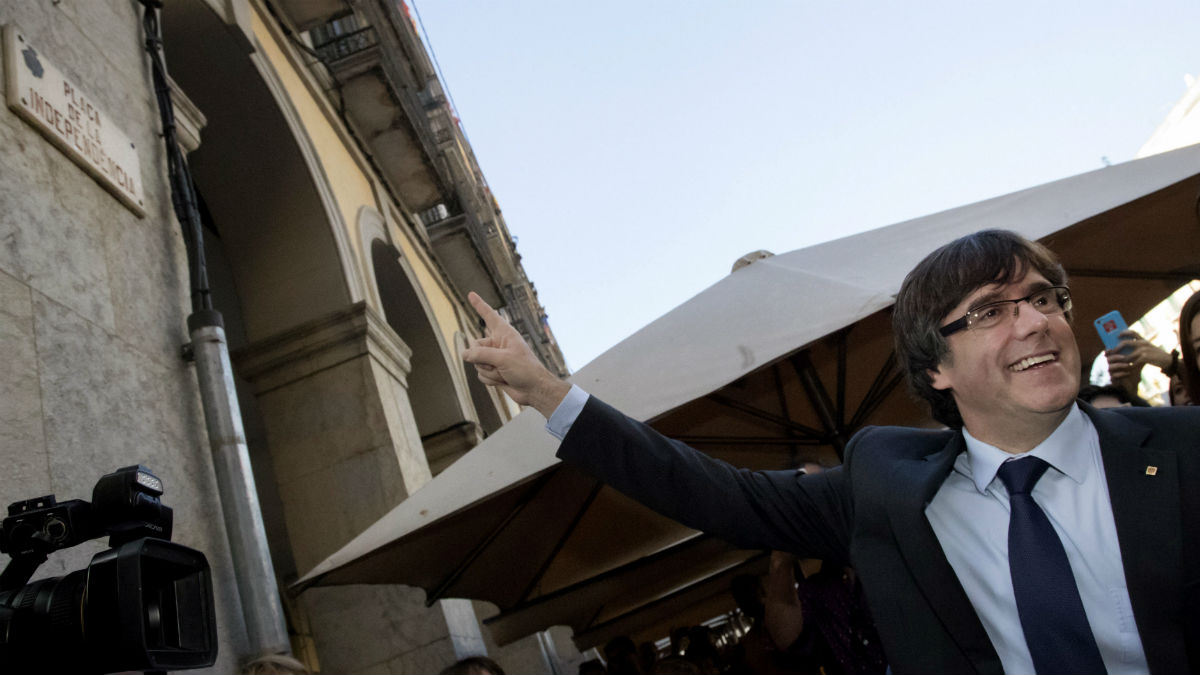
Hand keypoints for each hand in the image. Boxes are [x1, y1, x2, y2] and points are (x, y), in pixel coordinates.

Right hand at [462, 292, 569, 417]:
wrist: (535, 390)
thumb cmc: (525, 369)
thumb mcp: (502, 359)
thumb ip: (481, 355)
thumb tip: (464, 354)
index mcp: (504, 334)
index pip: (489, 315)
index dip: (479, 305)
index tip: (471, 294)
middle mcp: (499, 344)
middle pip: (475, 347)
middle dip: (482, 359)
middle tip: (498, 365)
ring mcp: (496, 358)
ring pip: (477, 363)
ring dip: (488, 372)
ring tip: (505, 374)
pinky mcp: (495, 371)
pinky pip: (481, 375)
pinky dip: (490, 380)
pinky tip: (503, 381)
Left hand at [1106, 330, 1171, 381]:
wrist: (1168, 360)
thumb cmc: (1155, 355)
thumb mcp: (1147, 348)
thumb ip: (1137, 347)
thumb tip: (1123, 349)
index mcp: (1143, 340)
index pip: (1132, 332)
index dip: (1123, 332)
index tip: (1117, 335)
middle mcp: (1142, 343)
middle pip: (1125, 343)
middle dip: (1116, 348)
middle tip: (1112, 352)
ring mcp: (1144, 350)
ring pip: (1127, 356)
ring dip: (1122, 361)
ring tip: (1119, 364)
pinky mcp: (1145, 357)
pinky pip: (1133, 362)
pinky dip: (1130, 366)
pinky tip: (1128, 368)